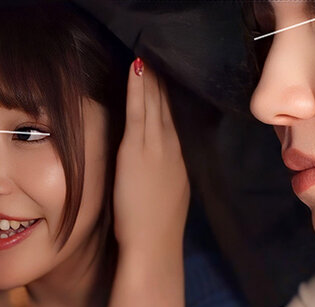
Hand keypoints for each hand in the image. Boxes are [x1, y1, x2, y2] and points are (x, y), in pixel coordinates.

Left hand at [113, 57, 189, 257]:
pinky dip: (138, 88)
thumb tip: (157, 168)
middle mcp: (171, 148)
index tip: (167, 75)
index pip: (173, 119)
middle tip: (161, 52)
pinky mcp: (138, 150)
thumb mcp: (166, 196)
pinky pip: (138, 111)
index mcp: (177, 159)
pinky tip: (137, 68)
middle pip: (168, 105)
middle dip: (164, 79)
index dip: (169, 95)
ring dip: (152, 76)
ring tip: (148, 52)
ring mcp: (156, 147)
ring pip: (155, 102)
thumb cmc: (155, 229)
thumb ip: (163, 176)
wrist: (153, 245)